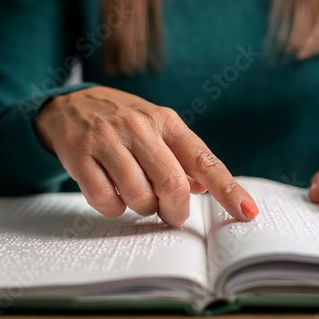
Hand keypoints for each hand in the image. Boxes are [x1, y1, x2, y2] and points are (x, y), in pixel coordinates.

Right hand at [35, 86, 258, 224]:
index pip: (204, 159)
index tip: (248, 212)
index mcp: (167, 122)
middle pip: (173, 185)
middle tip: (171, 213)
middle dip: (176, 210)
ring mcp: (108, 141)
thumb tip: (204, 188)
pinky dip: (115, 208)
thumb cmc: (124, 122)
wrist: (71, 105)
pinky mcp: (80, 156)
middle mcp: (140, 127)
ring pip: (140, 197)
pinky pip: (107, 201)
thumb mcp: (157, 127)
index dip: (228, 189)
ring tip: (137, 194)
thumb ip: (182, 157)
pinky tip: (113, 192)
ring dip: (143, 208)